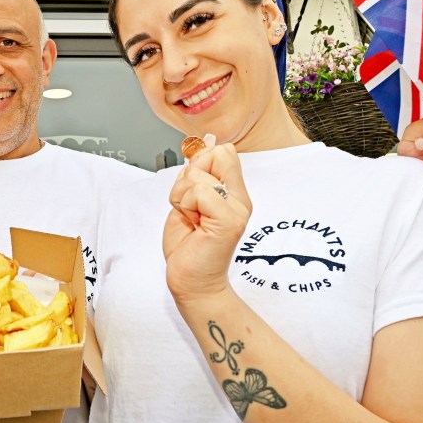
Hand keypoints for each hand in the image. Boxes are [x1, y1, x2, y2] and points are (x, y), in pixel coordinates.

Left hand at [163, 141, 251, 302]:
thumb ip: (197, 172)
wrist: (192, 281)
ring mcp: (237, 209)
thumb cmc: (189, 245)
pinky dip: (184, 206)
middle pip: (216, 154)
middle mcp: (240, 198)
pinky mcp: (229, 220)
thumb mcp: (189, 199)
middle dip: (189, 177)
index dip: (199, 164)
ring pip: (197, 175)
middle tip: (191, 207)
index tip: (193, 193)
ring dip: (182, 197)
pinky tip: (193, 224)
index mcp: (233, 191)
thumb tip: (206, 141)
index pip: (223, 151)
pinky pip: (198, 191)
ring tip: (192, 219)